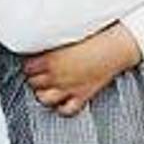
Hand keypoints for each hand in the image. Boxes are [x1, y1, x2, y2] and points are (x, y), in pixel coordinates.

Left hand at [23, 24, 141, 116]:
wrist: (116, 46)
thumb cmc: (95, 35)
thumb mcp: (67, 34)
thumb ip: (52, 42)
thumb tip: (41, 42)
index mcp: (51, 59)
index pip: (27, 68)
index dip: (30, 65)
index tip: (33, 62)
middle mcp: (57, 76)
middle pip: (33, 83)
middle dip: (35, 78)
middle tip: (40, 73)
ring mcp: (69, 88)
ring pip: (44, 99)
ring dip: (43, 93)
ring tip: (46, 87)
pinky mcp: (82, 95)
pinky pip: (66, 109)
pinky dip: (62, 107)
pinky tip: (62, 100)